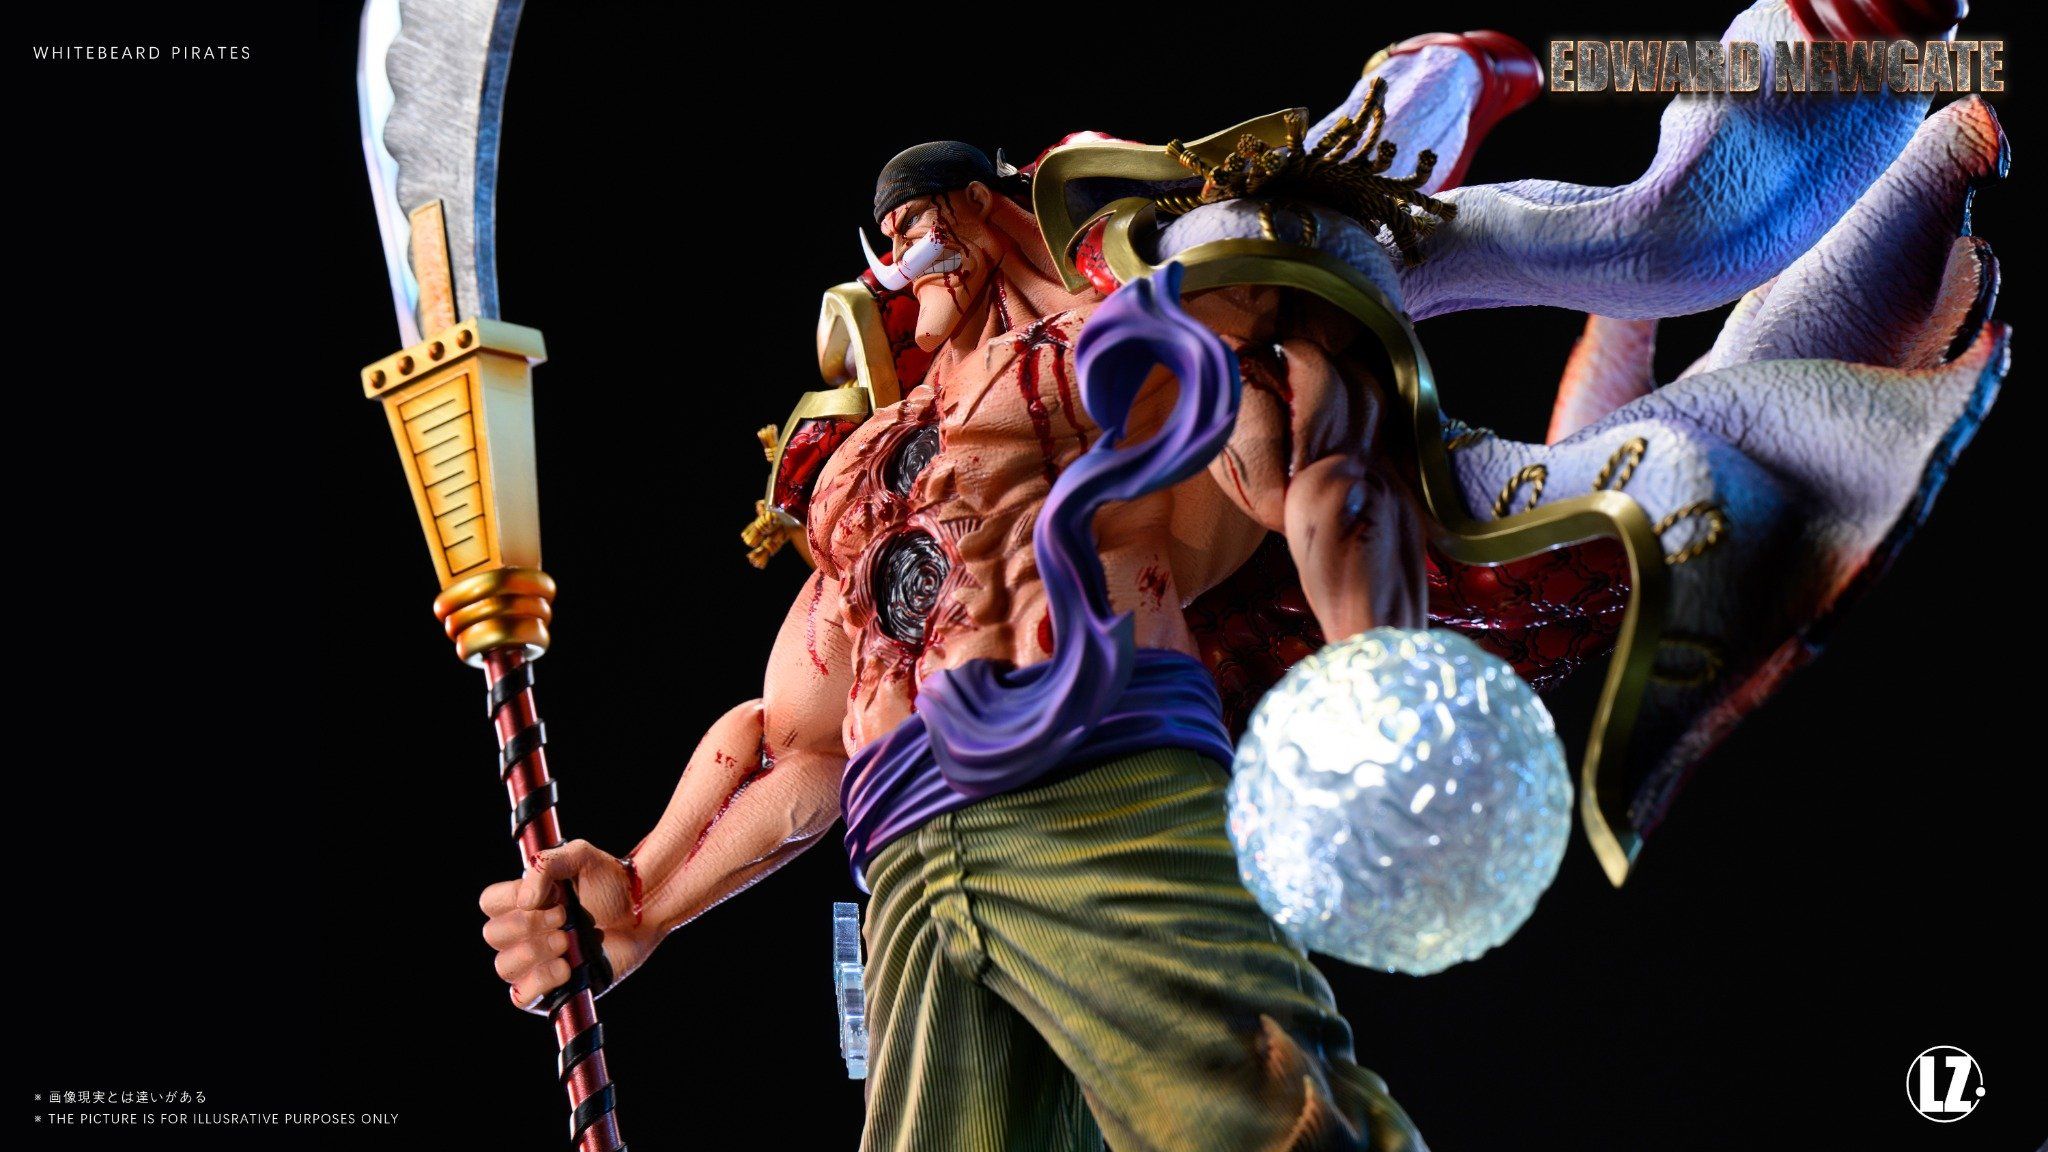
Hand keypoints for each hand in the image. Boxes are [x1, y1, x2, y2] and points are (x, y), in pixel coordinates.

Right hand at [478, 840, 656, 1013]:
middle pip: (494, 935)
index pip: (490, 903)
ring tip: (568, 941)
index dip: (511, 898)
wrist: (643, 909)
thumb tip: (525, 901)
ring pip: (505, 967)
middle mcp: (523, 933)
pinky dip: (539, 983)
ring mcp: (535, 963)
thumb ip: (546, 865)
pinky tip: (566, 968)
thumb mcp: (579, 856)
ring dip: (535, 952)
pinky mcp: (552, 989)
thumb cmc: (610, 882)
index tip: (551, 894)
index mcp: (523, 901)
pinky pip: (521, 998)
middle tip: (565, 917)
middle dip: (529, 925)